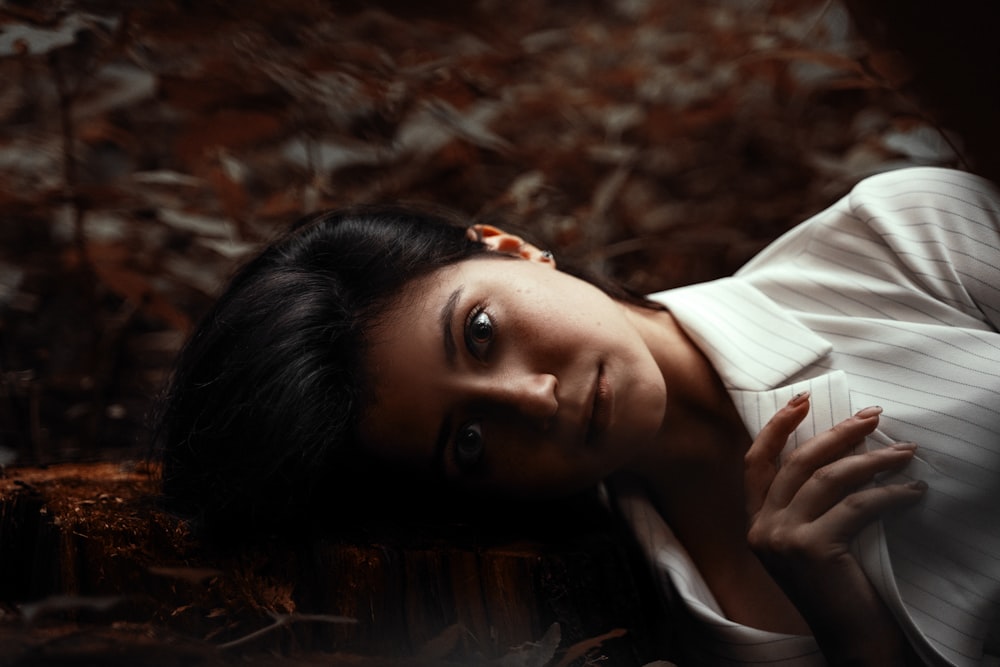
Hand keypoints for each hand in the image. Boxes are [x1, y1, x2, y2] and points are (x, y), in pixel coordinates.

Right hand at [744, 392, 925, 664]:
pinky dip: (888, 493)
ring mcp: (783, 538)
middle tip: (871, 416)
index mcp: (756, 524)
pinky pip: (856, 505)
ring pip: (827, 478)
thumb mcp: (808, 541)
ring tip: (903, 451)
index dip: (777, 428)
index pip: (756, 463)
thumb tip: (838, 450)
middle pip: (797, 462)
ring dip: (871, 459)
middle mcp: (762, 529)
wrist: (850, 641)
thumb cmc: (837, 589)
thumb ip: (804, 506)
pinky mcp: (812, 548)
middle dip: (837, 433)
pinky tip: (910, 490)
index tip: (802, 400)